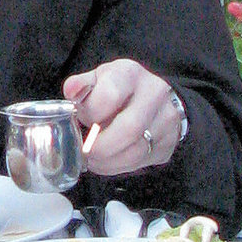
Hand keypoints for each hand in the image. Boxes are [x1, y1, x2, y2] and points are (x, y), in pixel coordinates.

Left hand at [61, 60, 181, 175]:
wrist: (156, 97)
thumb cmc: (120, 89)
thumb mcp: (99, 78)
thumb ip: (81, 85)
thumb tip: (72, 91)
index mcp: (130, 74)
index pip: (108, 97)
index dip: (89, 114)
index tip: (79, 119)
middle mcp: (154, 94)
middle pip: (128, 129)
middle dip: (99, 147)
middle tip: (84, 151)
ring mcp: (166, 121)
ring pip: (135, 152)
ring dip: (107, 162)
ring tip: (93, 159)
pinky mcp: (168, 144)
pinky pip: (141, 163)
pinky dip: (118, 167)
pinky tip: (107, 161)